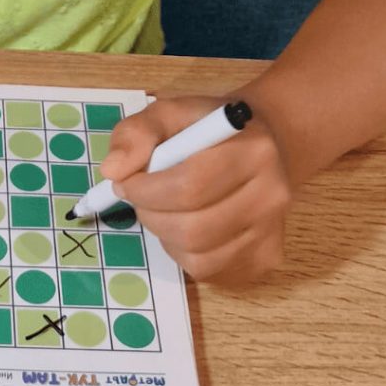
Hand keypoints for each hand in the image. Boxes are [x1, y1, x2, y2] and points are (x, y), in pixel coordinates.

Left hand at [99, 96, 290, 282]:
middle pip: (194, 229)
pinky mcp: (267, 258)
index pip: (190, 186)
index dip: (146, 191)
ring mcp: (272, 231)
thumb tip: (113, 170)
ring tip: (163, 209)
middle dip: (151, 216)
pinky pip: (211, 272)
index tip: (125, 183)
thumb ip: (135, 134)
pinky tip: (185, 225)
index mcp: (251, 149)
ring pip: (200, 257)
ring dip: (165, 236)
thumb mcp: (166, 113)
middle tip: (139, 198)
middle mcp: (272, 193)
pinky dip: (184, 253)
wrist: (261, 144)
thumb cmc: (206, 128)